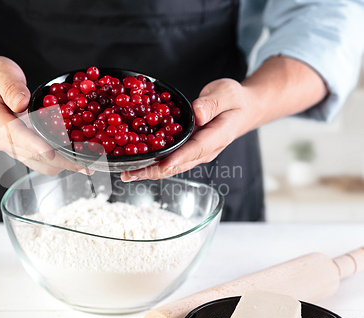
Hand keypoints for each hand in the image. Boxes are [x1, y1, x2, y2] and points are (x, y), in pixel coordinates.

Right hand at [0, 56, 91, 175]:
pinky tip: (79, 158)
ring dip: (62, 165)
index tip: (52, 153)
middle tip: (85, 163)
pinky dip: (60, 161)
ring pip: (39, 164)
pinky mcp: (22, 150)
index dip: (35, 146)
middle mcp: (2, 140)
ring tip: (87, 163)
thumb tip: (22, 103)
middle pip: (32, 157)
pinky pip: (42, 161)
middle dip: (59, 161)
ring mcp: (12, 147)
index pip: (15, 136)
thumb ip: (11, 87)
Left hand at [121, 79, 250, 180]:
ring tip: (126, 173)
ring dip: (148, 171)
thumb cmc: (235, 101)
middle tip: (129, 174)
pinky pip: (169, 159)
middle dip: (152, 171)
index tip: (162, 164)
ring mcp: (195, 154)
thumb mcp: (227, 93)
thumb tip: (196, 114)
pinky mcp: (187, 151)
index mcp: (216, 137)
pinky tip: (135, 163)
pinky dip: (152, 162)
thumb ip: (212, 103)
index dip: (178, 158)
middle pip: (177, 165)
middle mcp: (204, 151)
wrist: (242, 110)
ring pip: (171, 166)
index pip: (195, 150)